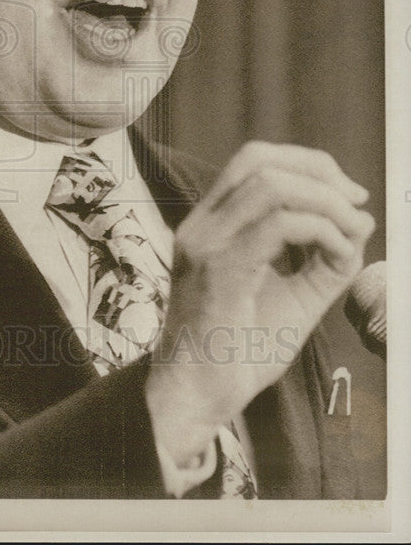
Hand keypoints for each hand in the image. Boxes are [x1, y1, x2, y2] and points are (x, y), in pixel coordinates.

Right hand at [144, 141, 374, 463]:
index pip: (255, 160)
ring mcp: (205, 244)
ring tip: (349, 233)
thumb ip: (325, 262)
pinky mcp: (218, 271)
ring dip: (324, 201)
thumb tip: (361, 222)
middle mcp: (202, 224)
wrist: (197, 398)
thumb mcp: (294, 298)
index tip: (350, 196)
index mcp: (212, 224)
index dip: (308, 164)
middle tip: (356, 206)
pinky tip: (338, 254)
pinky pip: (276, 227)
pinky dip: (319, 230)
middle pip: (259, 159)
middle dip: (319, 173)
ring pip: (269, 185)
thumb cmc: (238, 352)